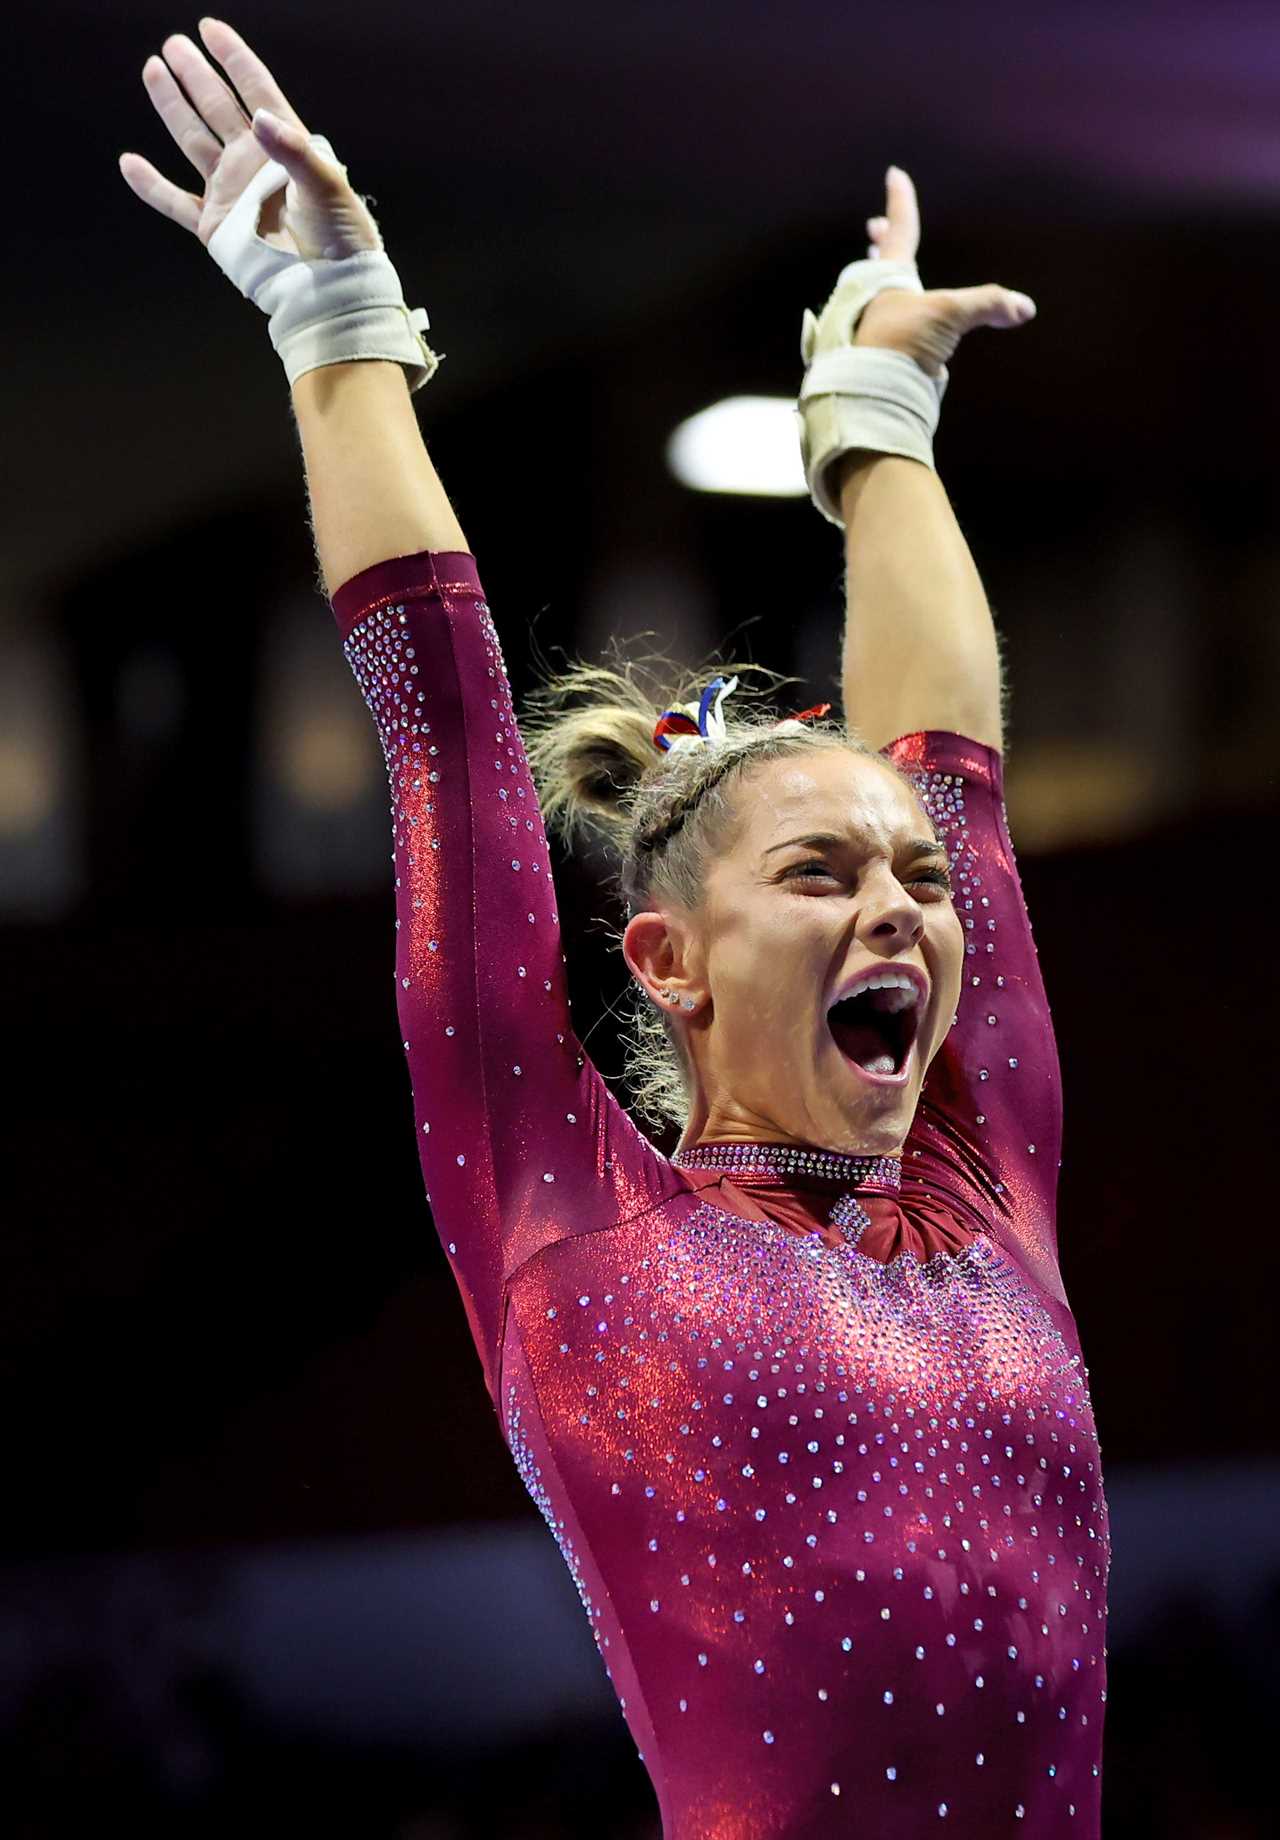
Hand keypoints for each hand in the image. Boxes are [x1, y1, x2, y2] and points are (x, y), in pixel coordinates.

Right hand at [118, 17, 380, 259]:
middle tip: (173, 44)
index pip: (256, 90)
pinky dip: (151, 186)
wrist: (327, 287)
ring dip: (172, 107)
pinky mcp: (215, 225)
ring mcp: (231, 191)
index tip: (210, 29)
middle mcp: (252, 162)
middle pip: (217, 107)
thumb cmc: (340, 237)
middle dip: (195, 74)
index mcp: (283, 145)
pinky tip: (129, 163)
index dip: (234, 58)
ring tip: (153, 70)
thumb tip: (261, 119)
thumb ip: (294, 151)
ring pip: (193, 140)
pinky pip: (175, 201)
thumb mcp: (326, 187)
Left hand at [855, 166, 1035, 377]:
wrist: (872, 393)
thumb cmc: (901, 342)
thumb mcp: (950, 315)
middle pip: (881, 263)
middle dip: (883, 244)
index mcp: (889, 278)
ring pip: (879, 295)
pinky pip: (887, 329)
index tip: (894, 174)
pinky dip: (890, 319)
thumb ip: (988, 304)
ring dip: (880, 280)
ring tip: (877, 272)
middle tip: (875, 229)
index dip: (900, 201)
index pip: (901, 229)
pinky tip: (895, 328)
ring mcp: (874, 328)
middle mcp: (877, 298)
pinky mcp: (878, 356)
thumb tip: (1025, 308)